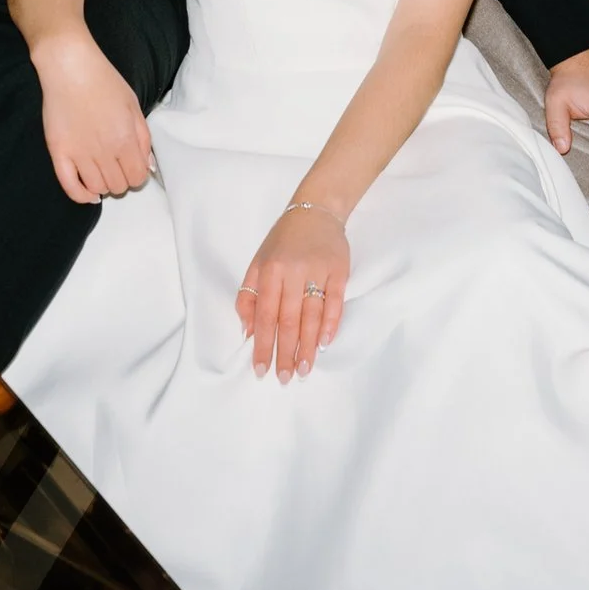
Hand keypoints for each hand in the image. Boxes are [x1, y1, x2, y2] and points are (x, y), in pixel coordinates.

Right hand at [33, 30, 151, 203]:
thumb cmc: (105, 82)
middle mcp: (104, 151)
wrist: (70, 67)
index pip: (138, 177)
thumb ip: (143, 138)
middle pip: (119, 185)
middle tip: (116, 166)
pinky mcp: (59, 152)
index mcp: (125, 139)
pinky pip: (70, 186)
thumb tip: (147, 166)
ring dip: (104, 185)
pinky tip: (88, 192)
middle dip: (122, 180)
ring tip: (102, 172)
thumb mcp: (134, 106)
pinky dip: (81, 195)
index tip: (132, 166)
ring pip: (97, 189)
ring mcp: (79, 153)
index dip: (137, 175)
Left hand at [237, 204, 347, 382]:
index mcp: (269, 271)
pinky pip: (335, 302)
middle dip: (285, 353)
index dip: (263, 345)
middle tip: (284, 378)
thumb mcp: (258, 263)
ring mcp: (318, 271)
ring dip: (308, 346)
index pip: (265, 315)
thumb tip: (249, 331)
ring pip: (312, 315)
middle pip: (289, 320)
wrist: (316, 211)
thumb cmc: (283, 241)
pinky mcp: (340, 270)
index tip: (260, 369)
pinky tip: (324, 343)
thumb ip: (249, 296)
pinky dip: (330, 324)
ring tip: (303, 370)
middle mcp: (293, 272)